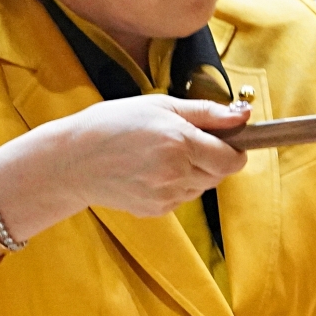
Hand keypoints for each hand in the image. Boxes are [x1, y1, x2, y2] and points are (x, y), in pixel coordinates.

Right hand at [46, 95, 250, 216]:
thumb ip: (206, 112)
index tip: (227, 140)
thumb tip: (243, 115)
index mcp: (180, 143)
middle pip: (220, 174)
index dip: (235, 149)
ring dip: (195, 172)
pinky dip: (177, 185)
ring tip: (164, 155)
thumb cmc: (113, 124)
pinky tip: (152, 171)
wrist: (72, 160)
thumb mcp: (159, 105)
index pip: (232, 159)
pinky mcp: (156, 210)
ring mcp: (166, 195)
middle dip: (214, 159)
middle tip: (188, 142)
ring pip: (202, 187)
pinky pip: (182, 197)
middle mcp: (176, 173)